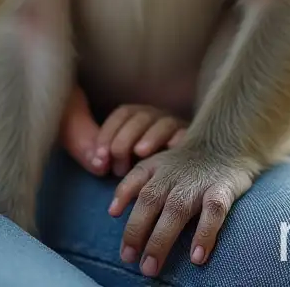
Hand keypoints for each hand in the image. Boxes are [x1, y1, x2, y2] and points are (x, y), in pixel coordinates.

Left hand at [57, 88, 186, 176]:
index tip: (99, 159)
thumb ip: (102, 157)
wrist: (182, 175)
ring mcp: (177, 127)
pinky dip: (178, 139)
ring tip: (140, 153)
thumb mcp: (118, 161)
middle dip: (125, 139)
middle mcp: (157, 118)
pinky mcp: (193, 140)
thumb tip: (96, 163)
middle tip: (118, 167)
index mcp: (138, 117)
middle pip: (141, 117)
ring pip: (164, 123)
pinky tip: (171, 150)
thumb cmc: (143, 168)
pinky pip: (187, 134)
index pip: (123, 114)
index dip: (107, 133)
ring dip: (151, 136)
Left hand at [110, 147, 255, 275]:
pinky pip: (213, 212)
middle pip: (150, 201)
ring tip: (151, 266)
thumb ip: (136, 184)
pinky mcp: (223, 189)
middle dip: (136, 231)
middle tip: (129, 260)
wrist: (229, 142)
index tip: (113, 216)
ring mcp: (198, 182)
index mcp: (156, 167)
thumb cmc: (187, 163)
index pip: (135, 181)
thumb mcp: (158, 164)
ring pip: (176, 210)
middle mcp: (174, 174)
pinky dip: (205, 233)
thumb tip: (113, 212)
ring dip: (161, 239)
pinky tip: (196, 257)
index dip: (122, 196)